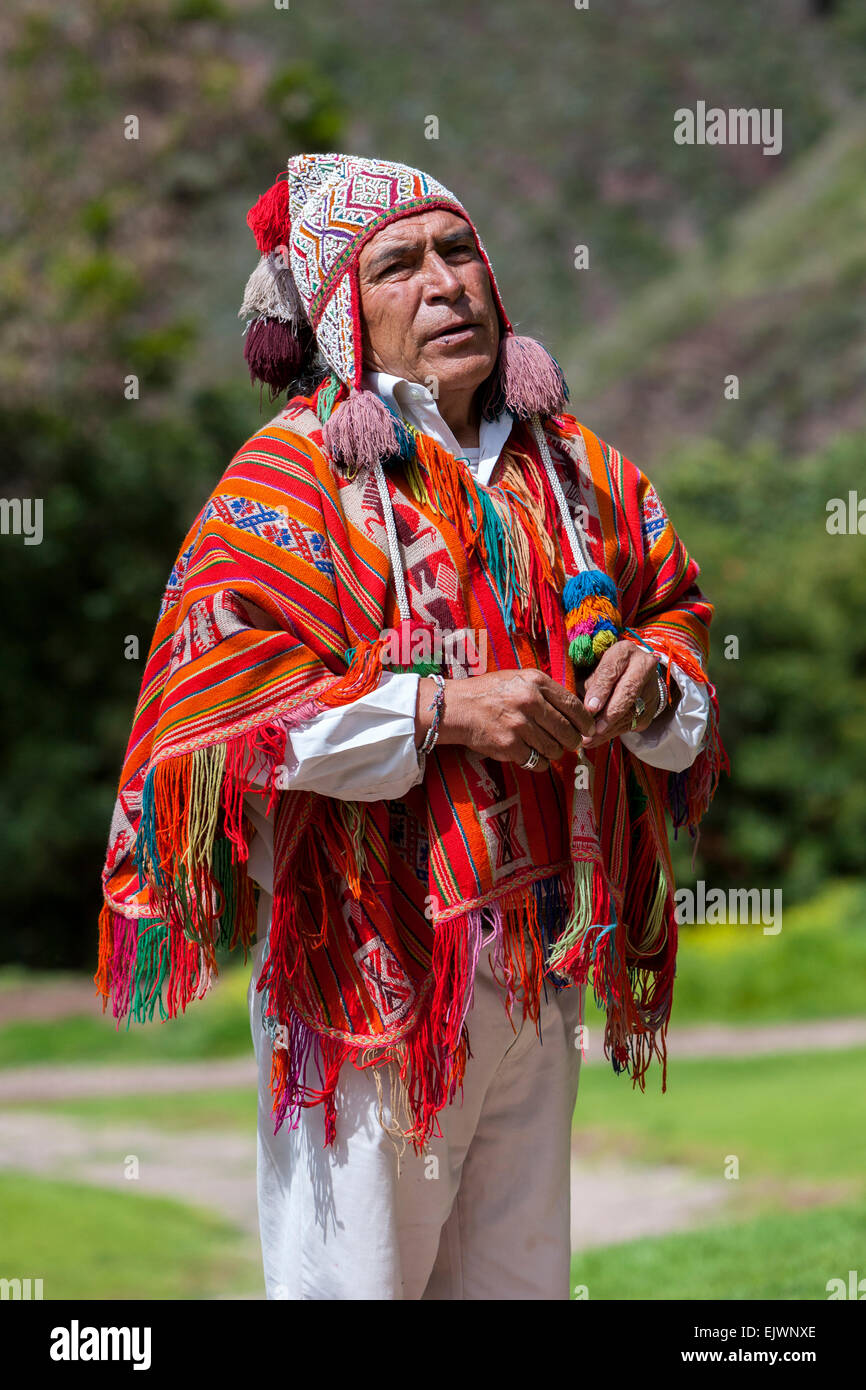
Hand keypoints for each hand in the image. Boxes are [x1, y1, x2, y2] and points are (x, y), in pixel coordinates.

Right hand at [416, 669, 595, 772]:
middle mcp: (529, 701)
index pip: (573, 705)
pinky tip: (532, 756)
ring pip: (554, 748)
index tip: (588, 729)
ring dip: (554, 752)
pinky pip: (537, 762)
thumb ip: (546, 691)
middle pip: (567, 730)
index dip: (585, 722)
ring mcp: (519, 725)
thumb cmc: (490, 692)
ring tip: (545, 747)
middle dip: (572, 741)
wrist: (457, 707)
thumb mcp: (519, 679)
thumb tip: (577, 712)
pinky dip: (539, 762)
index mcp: (535, 681)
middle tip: (570, 743)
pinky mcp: (509, 746)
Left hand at [578, 640, 663, 748]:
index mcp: (624, 651)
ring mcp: (651, 688)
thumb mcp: (593, 667)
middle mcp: (643, 667)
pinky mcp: (651, 708)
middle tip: (592, 729)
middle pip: (628, 692)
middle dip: (609, 714)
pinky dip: (613, 733)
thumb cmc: (603, 670)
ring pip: (631, 712)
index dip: (601, 690)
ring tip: (587, 739)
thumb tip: (580, 706)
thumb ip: (587, 682)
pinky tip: (597, 739)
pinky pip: (633, 724)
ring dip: (608, 729)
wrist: (632, 673)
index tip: (590, 707)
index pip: (612, 670)